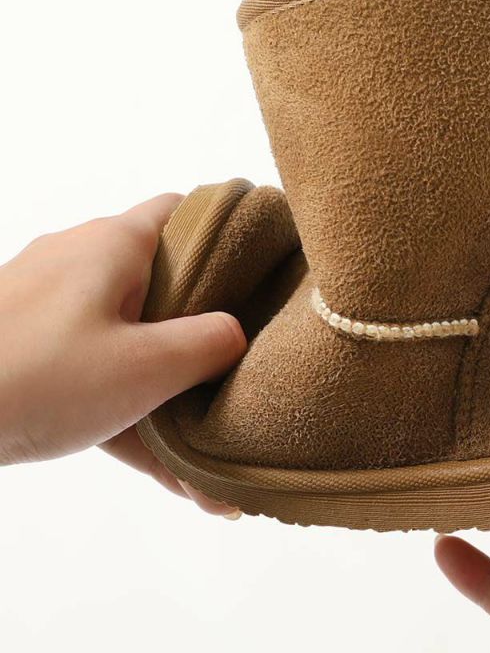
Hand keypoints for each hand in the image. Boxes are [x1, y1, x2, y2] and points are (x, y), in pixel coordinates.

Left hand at [0, 194, 246, 516]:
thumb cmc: (35, 377)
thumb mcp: (144, 367)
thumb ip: (208, 345)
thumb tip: (237, 334)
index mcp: (116, 245)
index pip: (188, 211)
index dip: (233, 233)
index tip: (268, 271)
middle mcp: (83, 261)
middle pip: (164, 280)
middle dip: (206, 328)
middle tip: (244, 362)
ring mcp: (50, 304)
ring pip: (129, 336)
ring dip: (168, 386)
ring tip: (209, 444)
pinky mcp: (27, 346)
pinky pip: (93, 369)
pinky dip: (128, 409)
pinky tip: (166, 472)